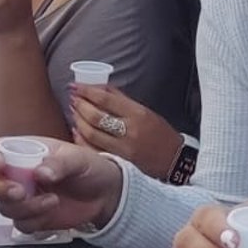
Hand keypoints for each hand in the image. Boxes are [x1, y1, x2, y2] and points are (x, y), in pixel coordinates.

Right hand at [0, 136, 122, 233]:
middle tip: (21, 193)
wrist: (105, 195)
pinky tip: (52, 211)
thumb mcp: (78, 159)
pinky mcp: (31, 217)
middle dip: (0, 189)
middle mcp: (17, 174)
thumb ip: (59, 163)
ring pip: (4, 206)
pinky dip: (34, 221)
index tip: (1, 168)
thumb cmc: (90, 168)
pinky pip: (20, 224)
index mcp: (24, 152)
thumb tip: (40, 174)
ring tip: (53, 200)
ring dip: (25, 208)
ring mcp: (22, 197)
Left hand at [68, 83, 183, 179]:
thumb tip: (99, 87)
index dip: (86, 91)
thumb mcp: (145, 112)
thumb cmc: (160, 133)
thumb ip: (122, 99)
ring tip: (73, 111)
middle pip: (96, 116)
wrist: (175, 161)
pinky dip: (81, 140)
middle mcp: (130, 130)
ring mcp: (123, 148)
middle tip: (72, 98)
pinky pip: (94, 150)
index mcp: (138, 114)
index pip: (106, 99)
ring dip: (78, 120)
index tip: (75, 86)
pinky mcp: (119, 162)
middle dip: (79, 105)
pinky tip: (76, 131)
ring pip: (92, 133)